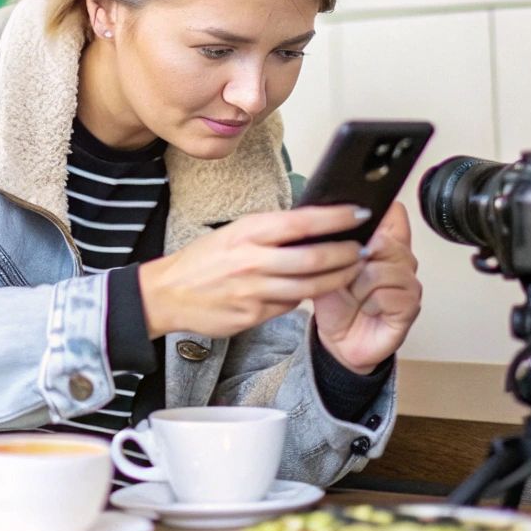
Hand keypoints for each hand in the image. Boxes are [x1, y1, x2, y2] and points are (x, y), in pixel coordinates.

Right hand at [138, 205, 367, 338]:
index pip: (302, 222)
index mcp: (249, 232)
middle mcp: (252, 260)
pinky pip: (289, 306)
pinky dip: (304, 298)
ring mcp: (253, 290)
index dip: (336, 218)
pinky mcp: (252, 316)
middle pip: (313, 258)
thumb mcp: (235, 233)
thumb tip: (312, 225)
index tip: (360, 214)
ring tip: (352, 270)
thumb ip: (270, 232)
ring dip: (336, 279)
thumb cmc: (204, 260)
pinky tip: (313, 290)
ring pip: (308, 287)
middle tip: (364, 250)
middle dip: (346, 254)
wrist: (167, 294)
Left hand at [311, 203, 421, 374]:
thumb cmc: (337, 302)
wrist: (339, 340)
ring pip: (382, 270)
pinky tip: (368, 310)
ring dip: (360, 286)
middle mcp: (401, 257)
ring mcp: (409, 281)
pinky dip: (370, 303)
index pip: (393, 213)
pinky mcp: (410, 305)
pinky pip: (387, 294)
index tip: (358, 233)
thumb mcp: (327, 266)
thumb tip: (338, 219)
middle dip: (356, 261)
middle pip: (385, 241)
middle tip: (348, 278)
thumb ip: (337, 243)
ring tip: (356, 297)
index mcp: (384, 241)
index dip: (377, 216)